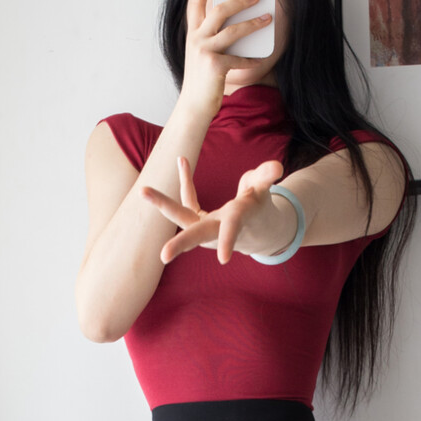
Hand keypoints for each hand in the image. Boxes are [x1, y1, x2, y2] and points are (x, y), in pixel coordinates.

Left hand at [142, 154, 292, 266]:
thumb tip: (276, 168)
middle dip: (180, 245)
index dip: (228, 240)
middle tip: (163, 256)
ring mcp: (204, 227)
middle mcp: (216, 229)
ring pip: (181, 217)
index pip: (231, 230)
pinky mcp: (198, 220)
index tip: (224, 259)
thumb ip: (266, 179)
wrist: (256, 231)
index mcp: (236, 223)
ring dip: (163, 205)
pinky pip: (188, 200)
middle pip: (196, 235)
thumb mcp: (265, 192)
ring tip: (143, 190)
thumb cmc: (260, 209)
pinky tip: (182, 160)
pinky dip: (184, 181)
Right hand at [180, 0, 274, 116]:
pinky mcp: (215, 66)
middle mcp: (196, 39)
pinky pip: (239, 57)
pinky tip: (259, 58)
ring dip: (253, 23)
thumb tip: (234, 17)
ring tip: (267, 19)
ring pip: (233, 30)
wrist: (193, 106)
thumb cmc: (202, 78)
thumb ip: (212, 34)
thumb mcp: (202, 52)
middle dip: (240, 0)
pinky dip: (251, 58)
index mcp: (192, 33)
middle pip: (219, 10)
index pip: (195, 1)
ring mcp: (204, 51)